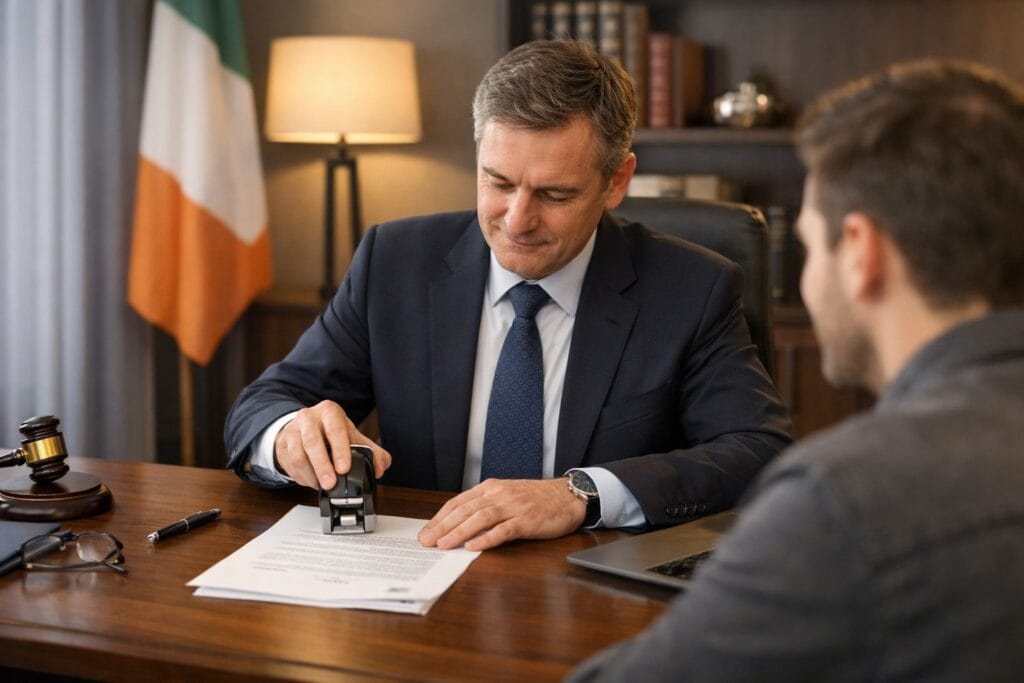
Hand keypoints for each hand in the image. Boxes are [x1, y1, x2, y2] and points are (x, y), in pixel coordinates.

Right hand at [273, 400, 390, 489]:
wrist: (303, 429)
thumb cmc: (330, 433)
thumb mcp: (351, 437)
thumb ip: (371, 451)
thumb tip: (381, 466)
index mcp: (329, 412)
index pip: (335, 428)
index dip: (340, 449)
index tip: (344, 468)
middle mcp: (309, 417)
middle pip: (312, 441)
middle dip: (323, 466)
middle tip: (331, 484)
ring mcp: (293, 430)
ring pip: (298, 454)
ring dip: (311, 474)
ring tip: (322, 485)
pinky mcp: (282, 444)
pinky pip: (290, 464)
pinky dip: (302, 477)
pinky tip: (312, 481)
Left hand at [418, 477, 585, 550]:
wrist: (568, 496)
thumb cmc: (536, 499)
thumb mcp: (506, 496)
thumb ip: (485, 507)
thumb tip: (458, 525)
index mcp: (491, 488)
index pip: (458, 502)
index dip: (440, 518)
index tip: (426, 532)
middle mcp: (500, 494)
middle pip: (465, 510)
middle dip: (443, 526)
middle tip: (427, 541)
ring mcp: (514, 506)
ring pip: (481, 518)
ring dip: (459, 532)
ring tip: (444, 545)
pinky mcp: (527, 520)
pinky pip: (504, 529)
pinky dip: (487, 538)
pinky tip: (474, 547)